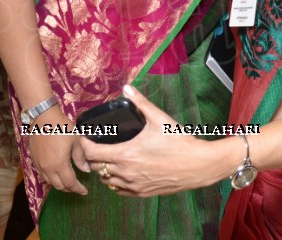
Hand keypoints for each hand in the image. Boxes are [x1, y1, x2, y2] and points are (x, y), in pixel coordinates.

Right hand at [28, 109, 88, 195]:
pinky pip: (43, 175)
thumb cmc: (62, 128)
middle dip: (69, 189)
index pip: (70, 183)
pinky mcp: (34, 161)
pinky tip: (57, 174)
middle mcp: (48, 169)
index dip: (78, 189)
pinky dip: (51, 179)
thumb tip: (85, 170)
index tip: (85, 192)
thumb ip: (80, 157)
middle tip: (77, 188)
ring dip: (59, 185)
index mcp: (59, 165)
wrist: (43, 118)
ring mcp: (39, 165)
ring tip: (68, 182)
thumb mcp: (76, 141)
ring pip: (49, 182)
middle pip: (58, 186)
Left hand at [77, 85, 238, 197]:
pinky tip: (122, 172)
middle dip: (92, 156)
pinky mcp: (141, 193)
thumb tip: (127, 88)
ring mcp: (132, 185)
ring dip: (103, 169)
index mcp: (125, 154)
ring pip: (106, 180)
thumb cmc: (179, 141)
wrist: (198, 165)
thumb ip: (141, 103)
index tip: (85, 137)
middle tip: (97, 145)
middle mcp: (125, 172)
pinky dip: (115, 181)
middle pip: (95, 167)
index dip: (84, 144)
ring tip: (109, 158)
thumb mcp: (159, 118)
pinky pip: (119, 190)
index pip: (91, 153)